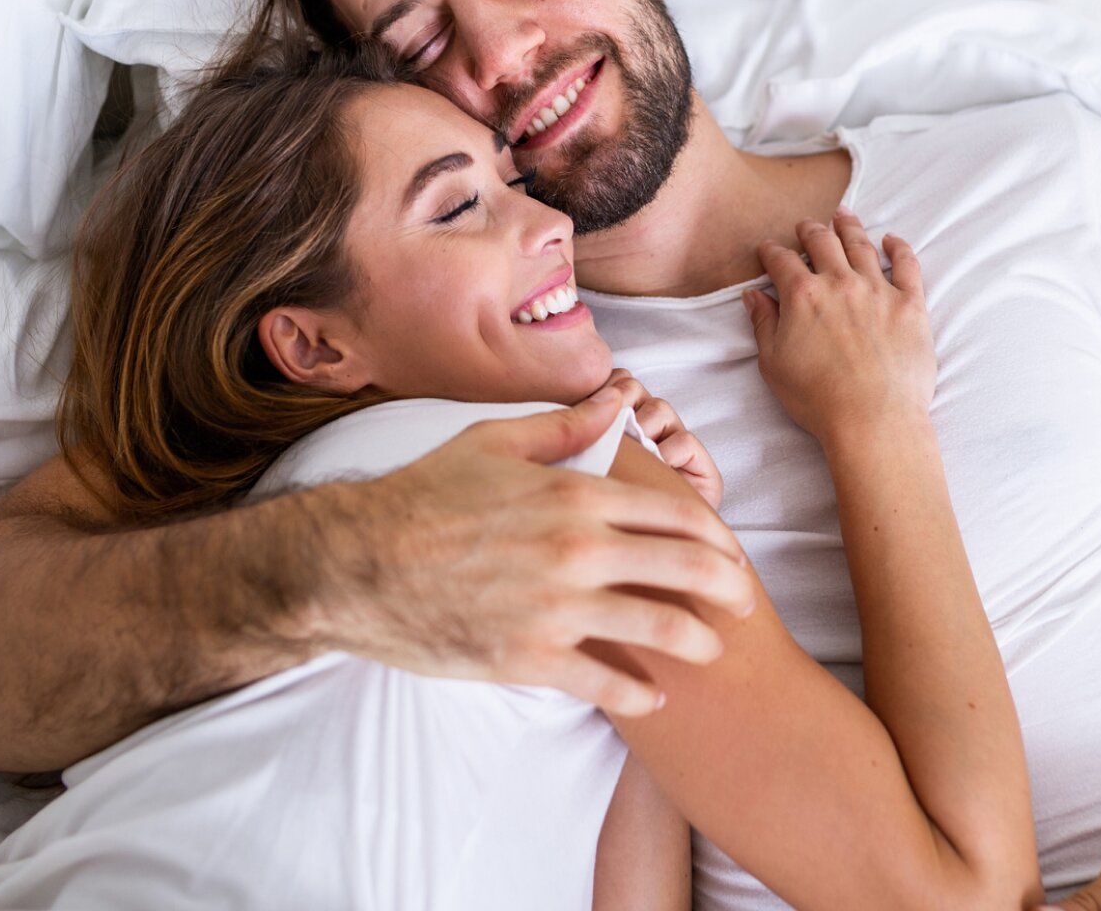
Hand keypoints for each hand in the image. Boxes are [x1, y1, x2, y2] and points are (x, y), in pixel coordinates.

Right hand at [318, 387, 757, 717]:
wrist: (356, 563)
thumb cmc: (420, 496)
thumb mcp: (492, 443)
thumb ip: (564, 428)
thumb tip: (615, 403)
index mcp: (575, 495)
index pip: (676, 514)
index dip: (717, 536)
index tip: (731, 551)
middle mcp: (577, 550)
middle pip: (685, 569)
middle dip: (728, 587)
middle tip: (744, 602)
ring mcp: (556, 607)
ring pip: (658, 628)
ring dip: (697, 642)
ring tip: (711, 650)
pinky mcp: (529, 657)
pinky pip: (605, 683)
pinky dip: (638, 694)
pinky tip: (652, 697)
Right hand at [743, 208, 933, 446]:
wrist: (873, 419)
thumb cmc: (819, 399)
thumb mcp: (774, 364)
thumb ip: (764, 324)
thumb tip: (754, 297)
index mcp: (803, 295)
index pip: (781, 261)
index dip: (771, 252)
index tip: (768, 250)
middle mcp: (840, 282)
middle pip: (822, 242)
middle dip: (810, 230)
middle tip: (806, 226)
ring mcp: (878, 290)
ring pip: (861, 245)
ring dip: (849, 227)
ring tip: (843, 216)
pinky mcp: (910, 304)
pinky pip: (907, 265)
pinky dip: (899, 247)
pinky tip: (892, 240)